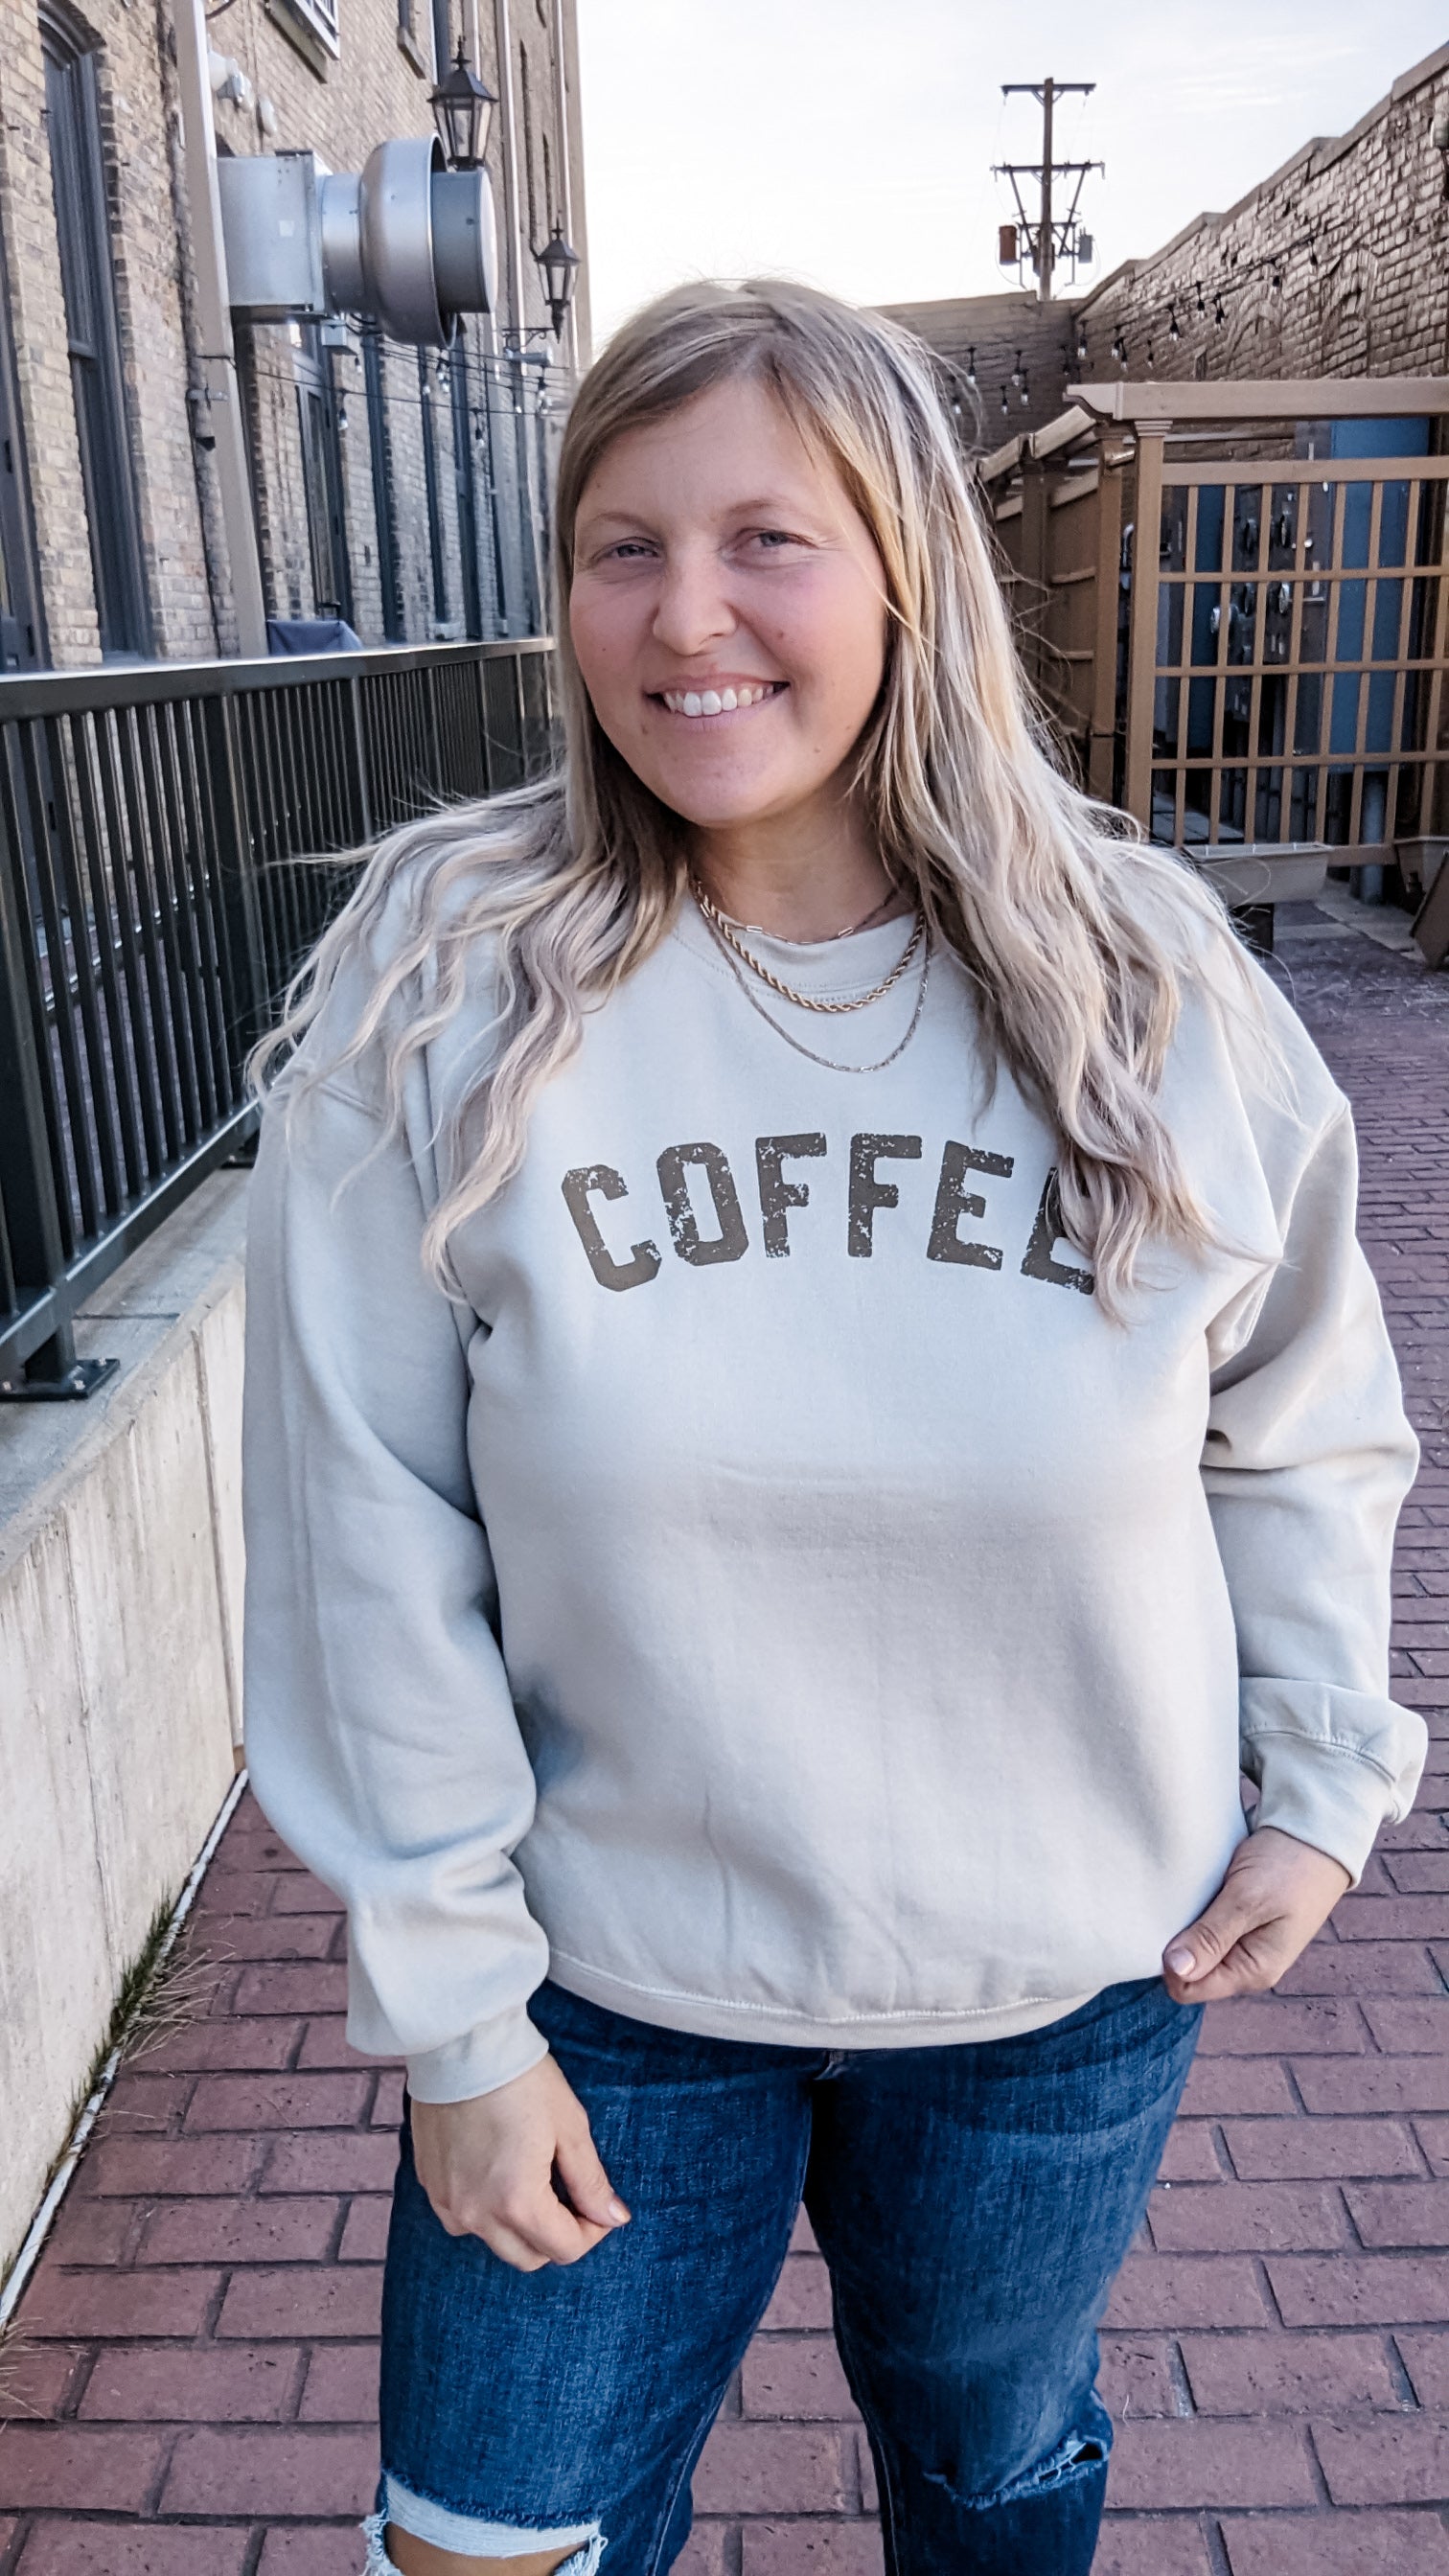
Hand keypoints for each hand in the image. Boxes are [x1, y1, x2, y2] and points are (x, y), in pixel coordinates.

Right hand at [410, 2054, 630, 2271]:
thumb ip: (590, 2182)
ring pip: (494, 2242)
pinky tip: (498, 2173)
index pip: (565, 2249)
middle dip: (556, 2236)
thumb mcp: (569, 2127)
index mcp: (517, 2204)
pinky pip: (464, 2220)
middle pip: (529, 2257)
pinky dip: (486, 2211)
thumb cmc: (522, 2080)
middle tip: (570, 2196)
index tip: (598, 2203)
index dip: (592, 2231)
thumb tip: (613, 2218)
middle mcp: (476, 2215)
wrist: (463, 2045)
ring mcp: (448, 2203)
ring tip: (533, 2181)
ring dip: (519, 2228)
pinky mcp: (429, 2185)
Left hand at [1161, 1824, 1351, 2004]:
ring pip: (1194, 1946)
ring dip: (1184, 1924)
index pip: (1189, 1989)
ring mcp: (1242, 1943)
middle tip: (1173, 1906)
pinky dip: (1194, 1910)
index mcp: (1253, 1971)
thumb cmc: (1289, 1867)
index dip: (1169, 1963)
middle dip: (1175, 1942)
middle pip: (1189, 1970)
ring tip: (1185, 1895)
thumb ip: (1212, 1936)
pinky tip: (1192, 1891)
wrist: (1316, 1834)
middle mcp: (1246, 1964)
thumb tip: (1175, 1969)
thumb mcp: (1248, 1899)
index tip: (1163, 1926)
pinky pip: (1203, 1926)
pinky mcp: (1237, 1921)